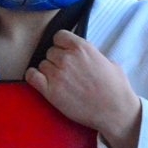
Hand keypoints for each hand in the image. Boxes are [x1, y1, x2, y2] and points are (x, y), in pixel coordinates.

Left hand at [25, 30, 141, 147]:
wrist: (114, 110)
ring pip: (42, 64)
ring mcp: (57, 74)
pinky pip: (32, 76)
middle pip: (50, 51)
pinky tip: (42, 82)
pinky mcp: (50, 91)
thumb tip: (83, 55)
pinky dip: (34, 77)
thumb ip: (91, 54)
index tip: (65, 51)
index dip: (62, 44)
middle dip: (57, 60)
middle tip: (66, 71)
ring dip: (48, 71)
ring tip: (60, 81)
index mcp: (82, 47)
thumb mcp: (108, 61)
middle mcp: (67, 58)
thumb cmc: (115, 88)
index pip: (59, 36)